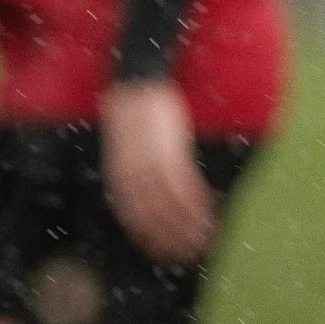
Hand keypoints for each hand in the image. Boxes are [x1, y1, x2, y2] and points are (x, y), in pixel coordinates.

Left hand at [101, 81, 215, 264]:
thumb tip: (154, 194)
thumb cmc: (142, 105)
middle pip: (147, 209)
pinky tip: (206, 215)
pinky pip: (180, 181)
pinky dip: (193, 202)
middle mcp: (129, 162)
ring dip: (184, 225)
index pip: (130, 208)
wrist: (143, 69)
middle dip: (166, 235)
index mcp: (118, 163)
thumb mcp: (130, 136)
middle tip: (183, 254)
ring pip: (165, 200)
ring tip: (200, 240)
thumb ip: (137, 162)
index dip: (146, 233)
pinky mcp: (168, 142)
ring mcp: (148, 153)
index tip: (162, 249)